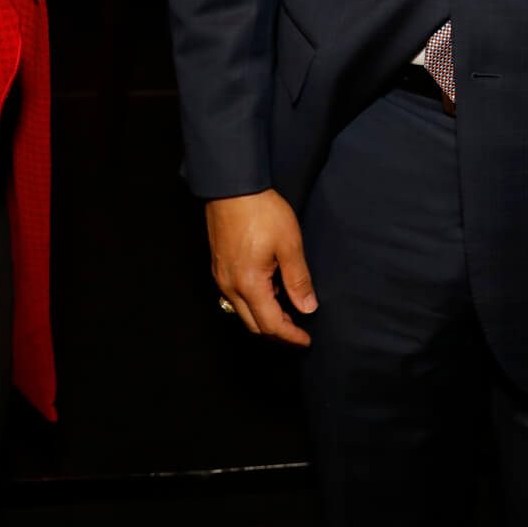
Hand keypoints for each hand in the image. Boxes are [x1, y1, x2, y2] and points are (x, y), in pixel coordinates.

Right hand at [207, 189, 316, 346]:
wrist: (233, 187)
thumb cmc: (262, 212)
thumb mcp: (289, 244)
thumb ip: (298, 280)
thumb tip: (307, 308)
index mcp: (249, 284)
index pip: (271, 324)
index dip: (291, 336)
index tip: (306, 340)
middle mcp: (230, 286)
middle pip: (254, 324)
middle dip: (278, 332)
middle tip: (300, 331)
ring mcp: (222, 277)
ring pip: (244, 312)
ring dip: (266, 317)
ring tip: (289, 311)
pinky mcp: (220, 267)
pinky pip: (237, 297)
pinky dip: (255, 303)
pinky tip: (272, 290)